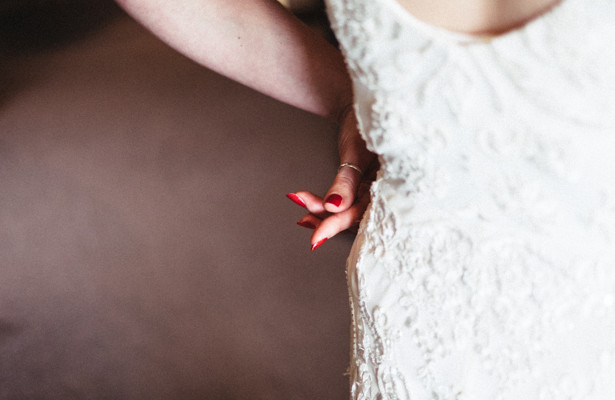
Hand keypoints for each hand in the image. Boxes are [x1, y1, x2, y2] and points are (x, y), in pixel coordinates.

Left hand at [287, 106, 377, 250]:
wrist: (363, 105)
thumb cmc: (365, 122)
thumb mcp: (355, 151)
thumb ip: (347, 181)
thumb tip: (333, 207)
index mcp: (394, 185)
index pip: (364, 213)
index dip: (339, 224)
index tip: (315, 236)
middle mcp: (387, 192)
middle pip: (357, 217)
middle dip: (328, 220)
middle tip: (304, 220)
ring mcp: (376, 191)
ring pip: (350, 213)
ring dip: (325, 215)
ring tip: (303, 215)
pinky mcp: (365, 189)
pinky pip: (347, 204)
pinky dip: (327, 207)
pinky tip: (309, 210)